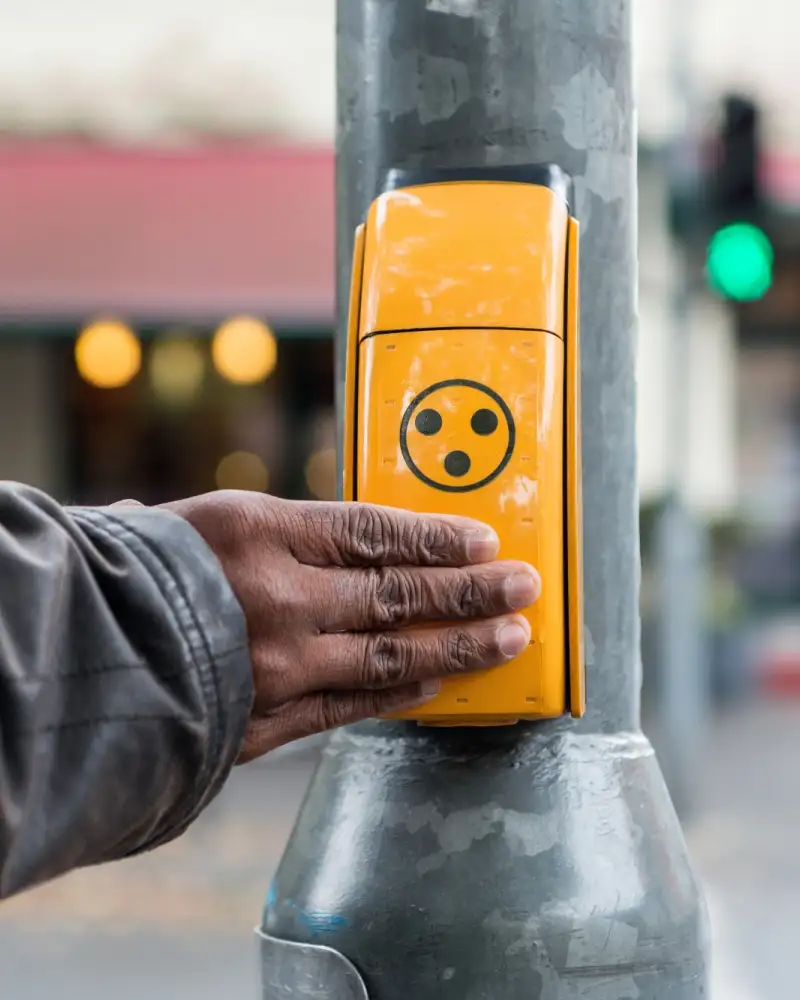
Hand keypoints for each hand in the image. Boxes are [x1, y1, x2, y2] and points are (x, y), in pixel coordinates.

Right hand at [159, 493, 540, 761]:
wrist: (65, 650)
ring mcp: (279, 662)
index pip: (373, 530)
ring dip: (459, 646)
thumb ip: (268, 534)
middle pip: (399, 593)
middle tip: (524, 587)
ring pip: (391, 653)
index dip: (436, 537)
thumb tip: (327, 535)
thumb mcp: (197, 523)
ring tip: (510, 638)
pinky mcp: (266, 716)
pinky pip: (350, 703)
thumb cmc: (126, 572)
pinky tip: (439, 683)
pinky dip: (401, 692)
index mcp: (258, 530)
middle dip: (471, 591)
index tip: (484, 540)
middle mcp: (280, 596)